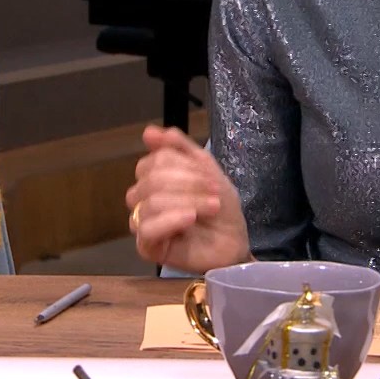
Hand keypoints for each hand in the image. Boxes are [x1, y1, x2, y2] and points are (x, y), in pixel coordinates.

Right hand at [126, 126, 251, 273]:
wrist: (235, 241)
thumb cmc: (221, 208)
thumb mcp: (206, 169)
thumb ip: (180, 148)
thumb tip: (148, 131)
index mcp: (155, 179)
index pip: (153, 161)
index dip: (181, 166)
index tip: (210, 176)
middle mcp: (144, 199)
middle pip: (150, 179)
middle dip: (188, 183)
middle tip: (214, 192)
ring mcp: (144, 223)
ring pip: (151, 202)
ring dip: (187, 201)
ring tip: (211, 207)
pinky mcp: (147, 247)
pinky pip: (146, 228)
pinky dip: (171, 219)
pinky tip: (190, 219)